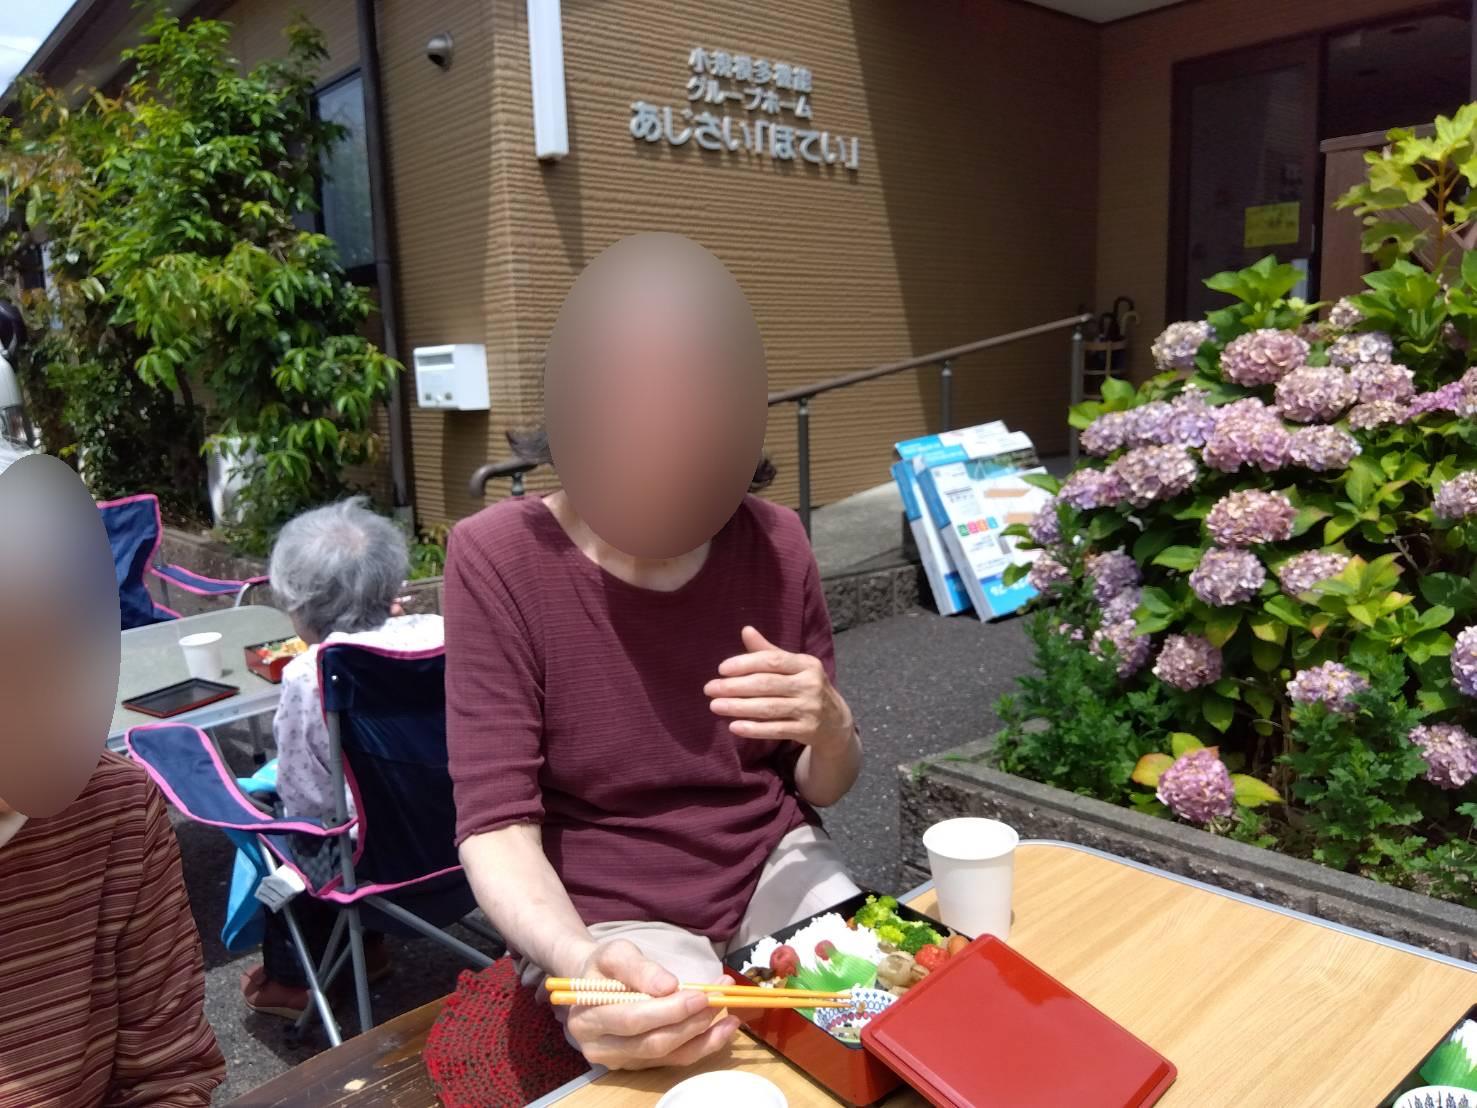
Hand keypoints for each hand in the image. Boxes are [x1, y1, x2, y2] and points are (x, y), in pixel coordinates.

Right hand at [564, 940, 738, 1069]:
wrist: (594, 983)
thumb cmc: (604, 966)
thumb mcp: (616, 953)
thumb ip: (639, 968)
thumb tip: (668, 986)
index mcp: (588, 1019)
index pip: (633, 1020)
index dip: (669, 1010)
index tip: (701, 995)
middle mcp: (600, 1048)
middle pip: (652, 1043)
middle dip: (690, 1023)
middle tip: (719, 1000)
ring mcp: (620, 1061)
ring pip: (667, 1056)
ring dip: (703, 1037)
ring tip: (729, 1016)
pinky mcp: (639, 1066)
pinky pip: (674, 1060)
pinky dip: (702, 1046)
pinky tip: (723, 1030)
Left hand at [705, 626, 853, 750]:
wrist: (836, 723)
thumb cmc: (806, 688)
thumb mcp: (794, 668)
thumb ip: (768, 652)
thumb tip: (746, 630)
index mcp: (806, 664)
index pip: (772, 661)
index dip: (745, 663)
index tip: (721, 669)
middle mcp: (811, 684)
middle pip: (767, 684)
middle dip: (735, 687)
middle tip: (710, 689)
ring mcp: (810, 709)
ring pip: (769, 708)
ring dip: (739, 707)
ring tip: (715, 706)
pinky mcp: (807, 731)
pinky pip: (776, 730)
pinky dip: (754, 729)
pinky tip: (734, 726)